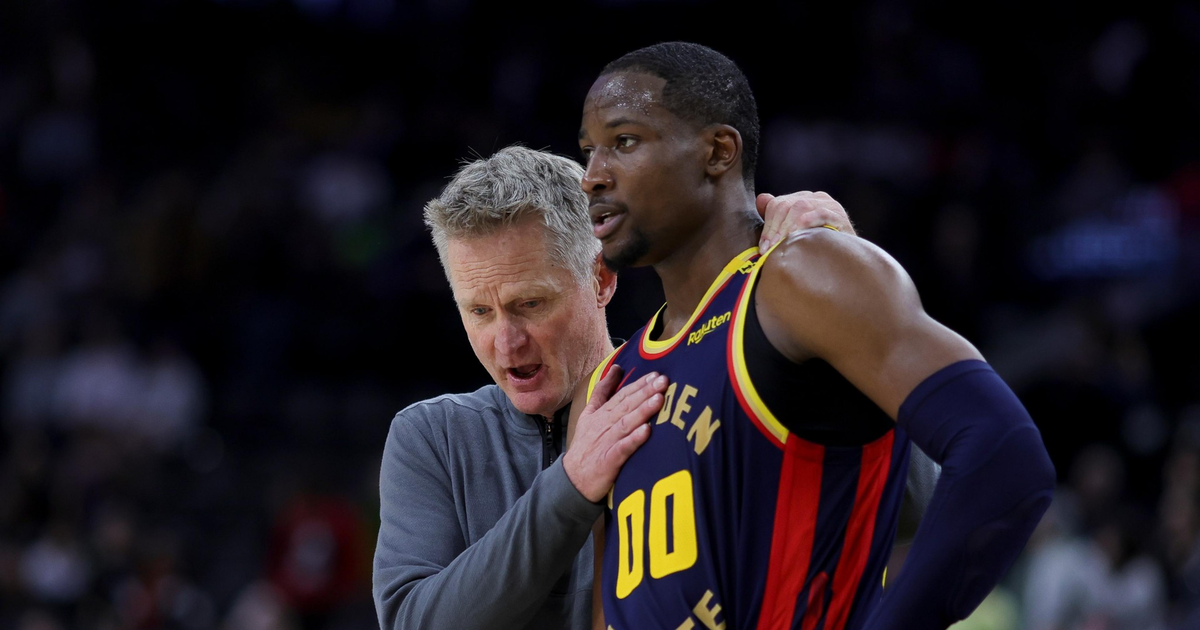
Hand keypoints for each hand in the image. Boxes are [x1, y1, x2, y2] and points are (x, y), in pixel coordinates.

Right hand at [563, 366, 667, 502]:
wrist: (572, 479)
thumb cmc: (586, 446)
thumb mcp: (589, 414)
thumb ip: (602, 392)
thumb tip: (616, 368)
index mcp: (601, 413)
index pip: (622, 395)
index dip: (638, 384)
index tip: (655, 374)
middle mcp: (604, 424)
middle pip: (626, 405)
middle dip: (645, 392)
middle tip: (663, 381)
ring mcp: (606, 442)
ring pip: (626, 423)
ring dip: (642, 410)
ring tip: (659, 399)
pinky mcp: (608, 460)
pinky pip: (623, 448)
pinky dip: (634, 439)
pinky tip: (647, 431)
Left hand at [756, 191, 856, 250]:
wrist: (848, 261)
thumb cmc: (818, 249)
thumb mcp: (794, 233)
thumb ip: (776, 216)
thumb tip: (761, 198)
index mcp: (802, 199)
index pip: (777, 204)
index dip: (768, 226)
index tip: (763, 248)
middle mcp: (815, 197)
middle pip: (786, 205)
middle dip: (774, 229)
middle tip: (769, 250)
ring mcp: (828, 204)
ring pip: (799, 208)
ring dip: (786, 228)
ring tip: (780, 247)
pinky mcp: (839, 214)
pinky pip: (819, 213)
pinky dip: (805, 223)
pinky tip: (797, 237)